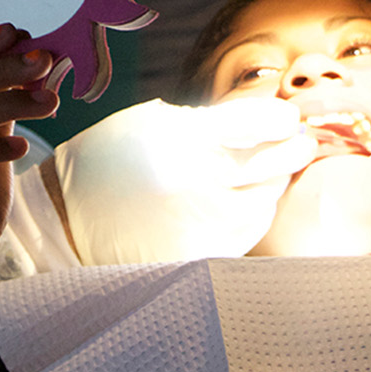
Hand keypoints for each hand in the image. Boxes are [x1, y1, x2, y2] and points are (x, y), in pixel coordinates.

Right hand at [52, 99, 320, 264]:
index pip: (253, 123)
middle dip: (291, 148)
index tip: (288, 117)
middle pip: (269, 163)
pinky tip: (253, 200)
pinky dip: (257, 213)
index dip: (279, 119)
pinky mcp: (201, 255)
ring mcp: (201, 223)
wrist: (70, 217)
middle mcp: (195, 181)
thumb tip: (265, 118)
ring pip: (265, 199)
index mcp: (180, 139)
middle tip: (300, 141)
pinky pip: (248, 231)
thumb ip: (208, 120)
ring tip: (275, 170)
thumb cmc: (111, 160)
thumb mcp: (151, 121)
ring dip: (275, 181)